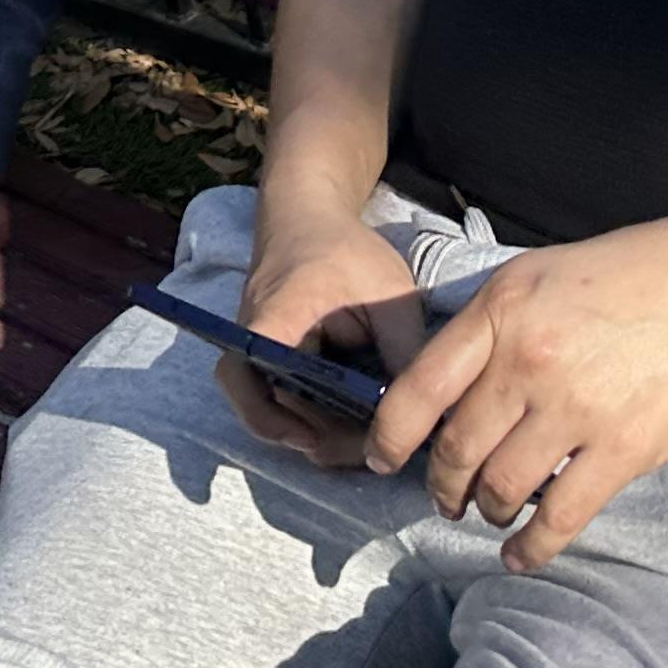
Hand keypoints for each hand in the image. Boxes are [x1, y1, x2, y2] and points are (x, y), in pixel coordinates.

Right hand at [219, 192, 429, 473]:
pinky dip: (318, 417)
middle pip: (267, 408)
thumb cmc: (346, 250)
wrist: (309, 217)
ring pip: (280, 411)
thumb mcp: (389, 292)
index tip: (315, 440)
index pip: (244, 377)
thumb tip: (424, 413)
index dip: (270, 420)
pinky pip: (289, 400)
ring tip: (370, 440)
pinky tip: (355, 422)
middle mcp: (253, 341)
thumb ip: (405, 351)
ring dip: (320, 433)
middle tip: (369, 451)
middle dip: (316, 439)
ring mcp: (261, 352)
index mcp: (273, 319)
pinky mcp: (277, 360)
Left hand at [362, 219, 667, 571]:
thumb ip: (489, 326)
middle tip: (444, 496)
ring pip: (503, 487)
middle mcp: (528, 361)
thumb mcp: (535, 276)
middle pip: (457, 448)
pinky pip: (562, 516)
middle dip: (441, 484)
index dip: (390, 436)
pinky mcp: (624, 448)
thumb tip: (445, 384)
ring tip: (489, 513)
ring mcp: (576, 408)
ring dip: (487, 511)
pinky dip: (534, 546)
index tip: (380, 460)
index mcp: (499, 313)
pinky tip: (521, 554)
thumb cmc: (625, 273)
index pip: (420, 389)